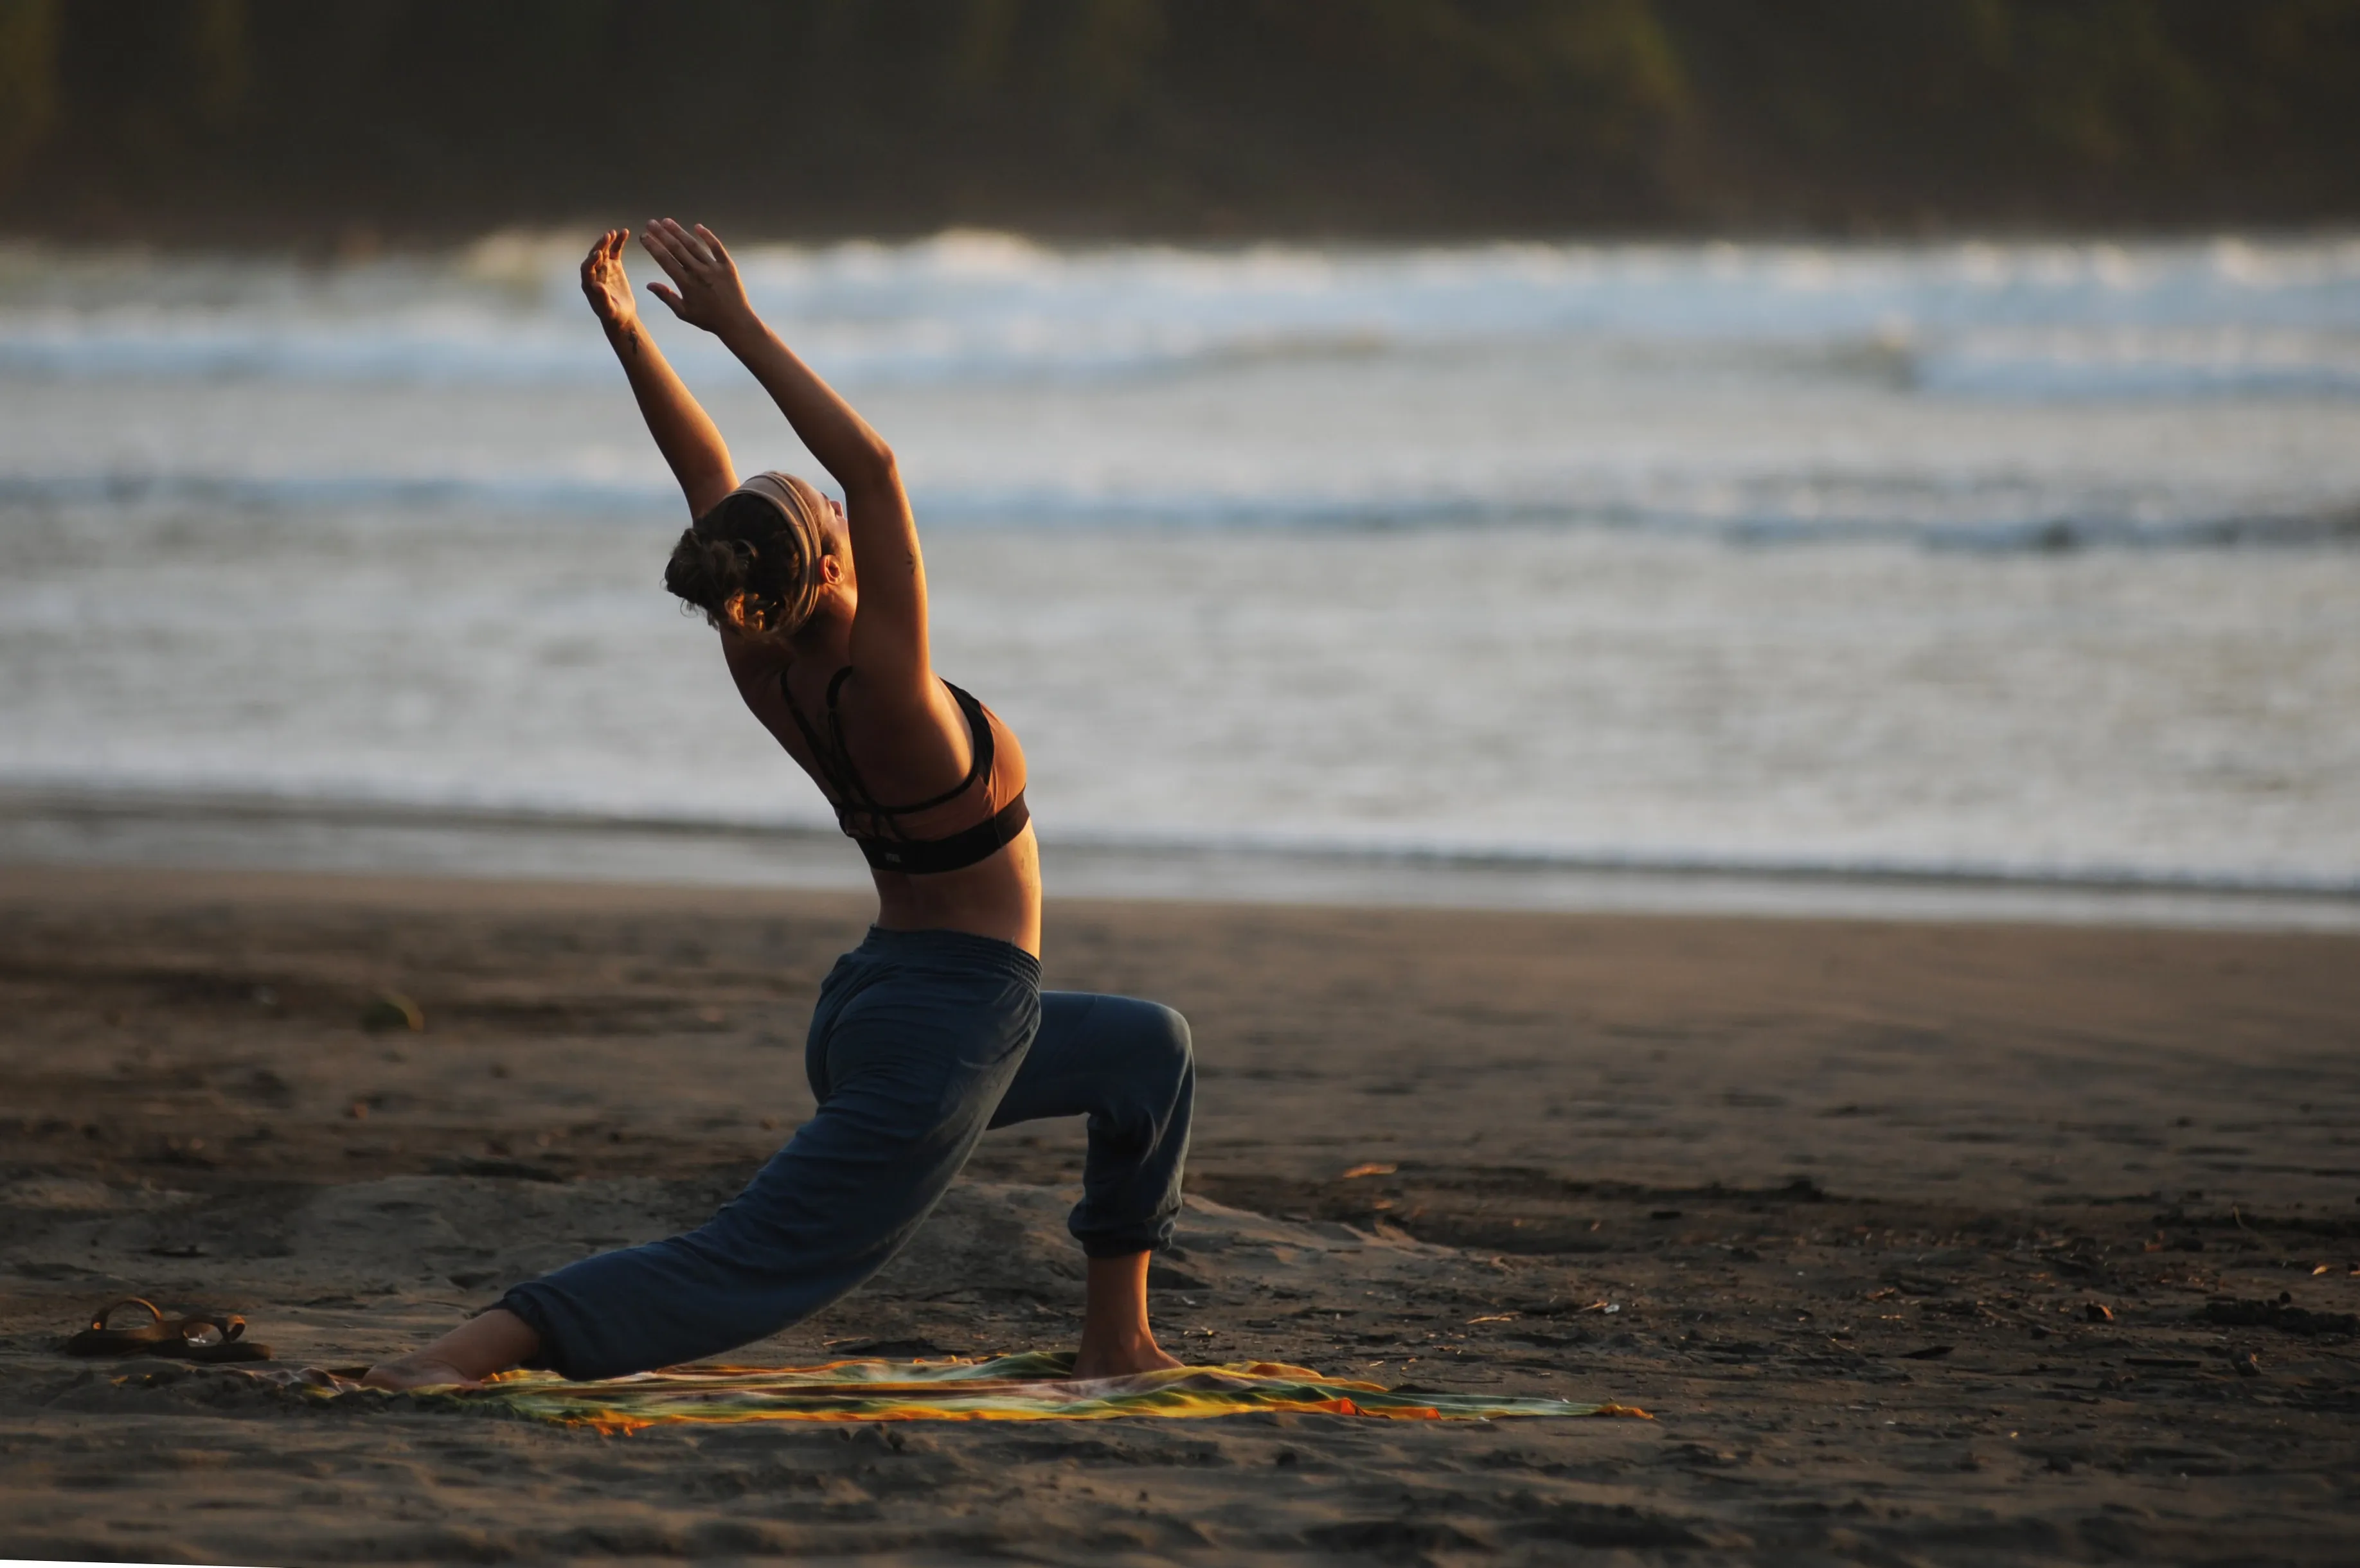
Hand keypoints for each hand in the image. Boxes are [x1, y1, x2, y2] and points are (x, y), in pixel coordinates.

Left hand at [580, 228, 637, 329]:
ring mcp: (604, 268)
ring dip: (607, 241)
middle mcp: (594, 273)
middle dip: (599, 246)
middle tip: (606, 237)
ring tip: (613, 232)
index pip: (586, 269)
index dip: (591, 260)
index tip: (598, 253)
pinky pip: (615, 251)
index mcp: (588, 284)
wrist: (622, 316)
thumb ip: (602, 298)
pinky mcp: (614, 266)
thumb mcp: (609, 309)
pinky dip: (619, 242)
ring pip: (604, 251)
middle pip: (594, 257)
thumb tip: (596, 285)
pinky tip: (625, 232)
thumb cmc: (613, 315)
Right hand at [639, 218, 754, 335]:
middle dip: (662, 234)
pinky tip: (697, 226)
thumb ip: (666, 296)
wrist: (736, 322)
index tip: (644, 237)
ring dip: (679, 232)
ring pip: (693, 245)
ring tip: (666, 221)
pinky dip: (707, 236)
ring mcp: (714, 268)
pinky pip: (716, 247)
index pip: (665, 260)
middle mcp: (699, 273)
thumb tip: (649, 284)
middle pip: (677, 248)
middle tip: (651, 223)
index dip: (653, 247)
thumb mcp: (683, 312)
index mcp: (686, 284)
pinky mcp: (728, 266)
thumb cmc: (708, 319)